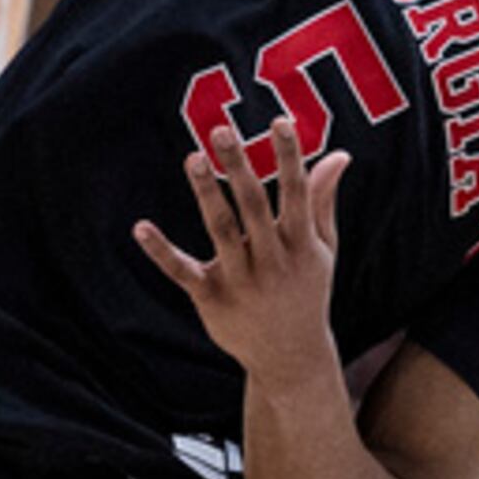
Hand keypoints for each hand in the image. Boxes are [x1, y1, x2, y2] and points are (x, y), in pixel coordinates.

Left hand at [134, 115, 346, 382]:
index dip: (290, 157)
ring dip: (206, 194)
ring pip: (220, 231)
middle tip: (220, 130)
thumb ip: (323, 200)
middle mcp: (272, 261)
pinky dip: (161, 252)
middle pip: (253, 206)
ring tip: (193, 158)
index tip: (281, 121)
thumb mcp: (322, 249)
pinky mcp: (212, 299)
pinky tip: (141, 227)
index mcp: (300, 245)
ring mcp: (241, 281)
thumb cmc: (306, 291)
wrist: (291, 357)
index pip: (296, 193)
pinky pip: (183, 272)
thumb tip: (338, 154)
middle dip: (238, 167)